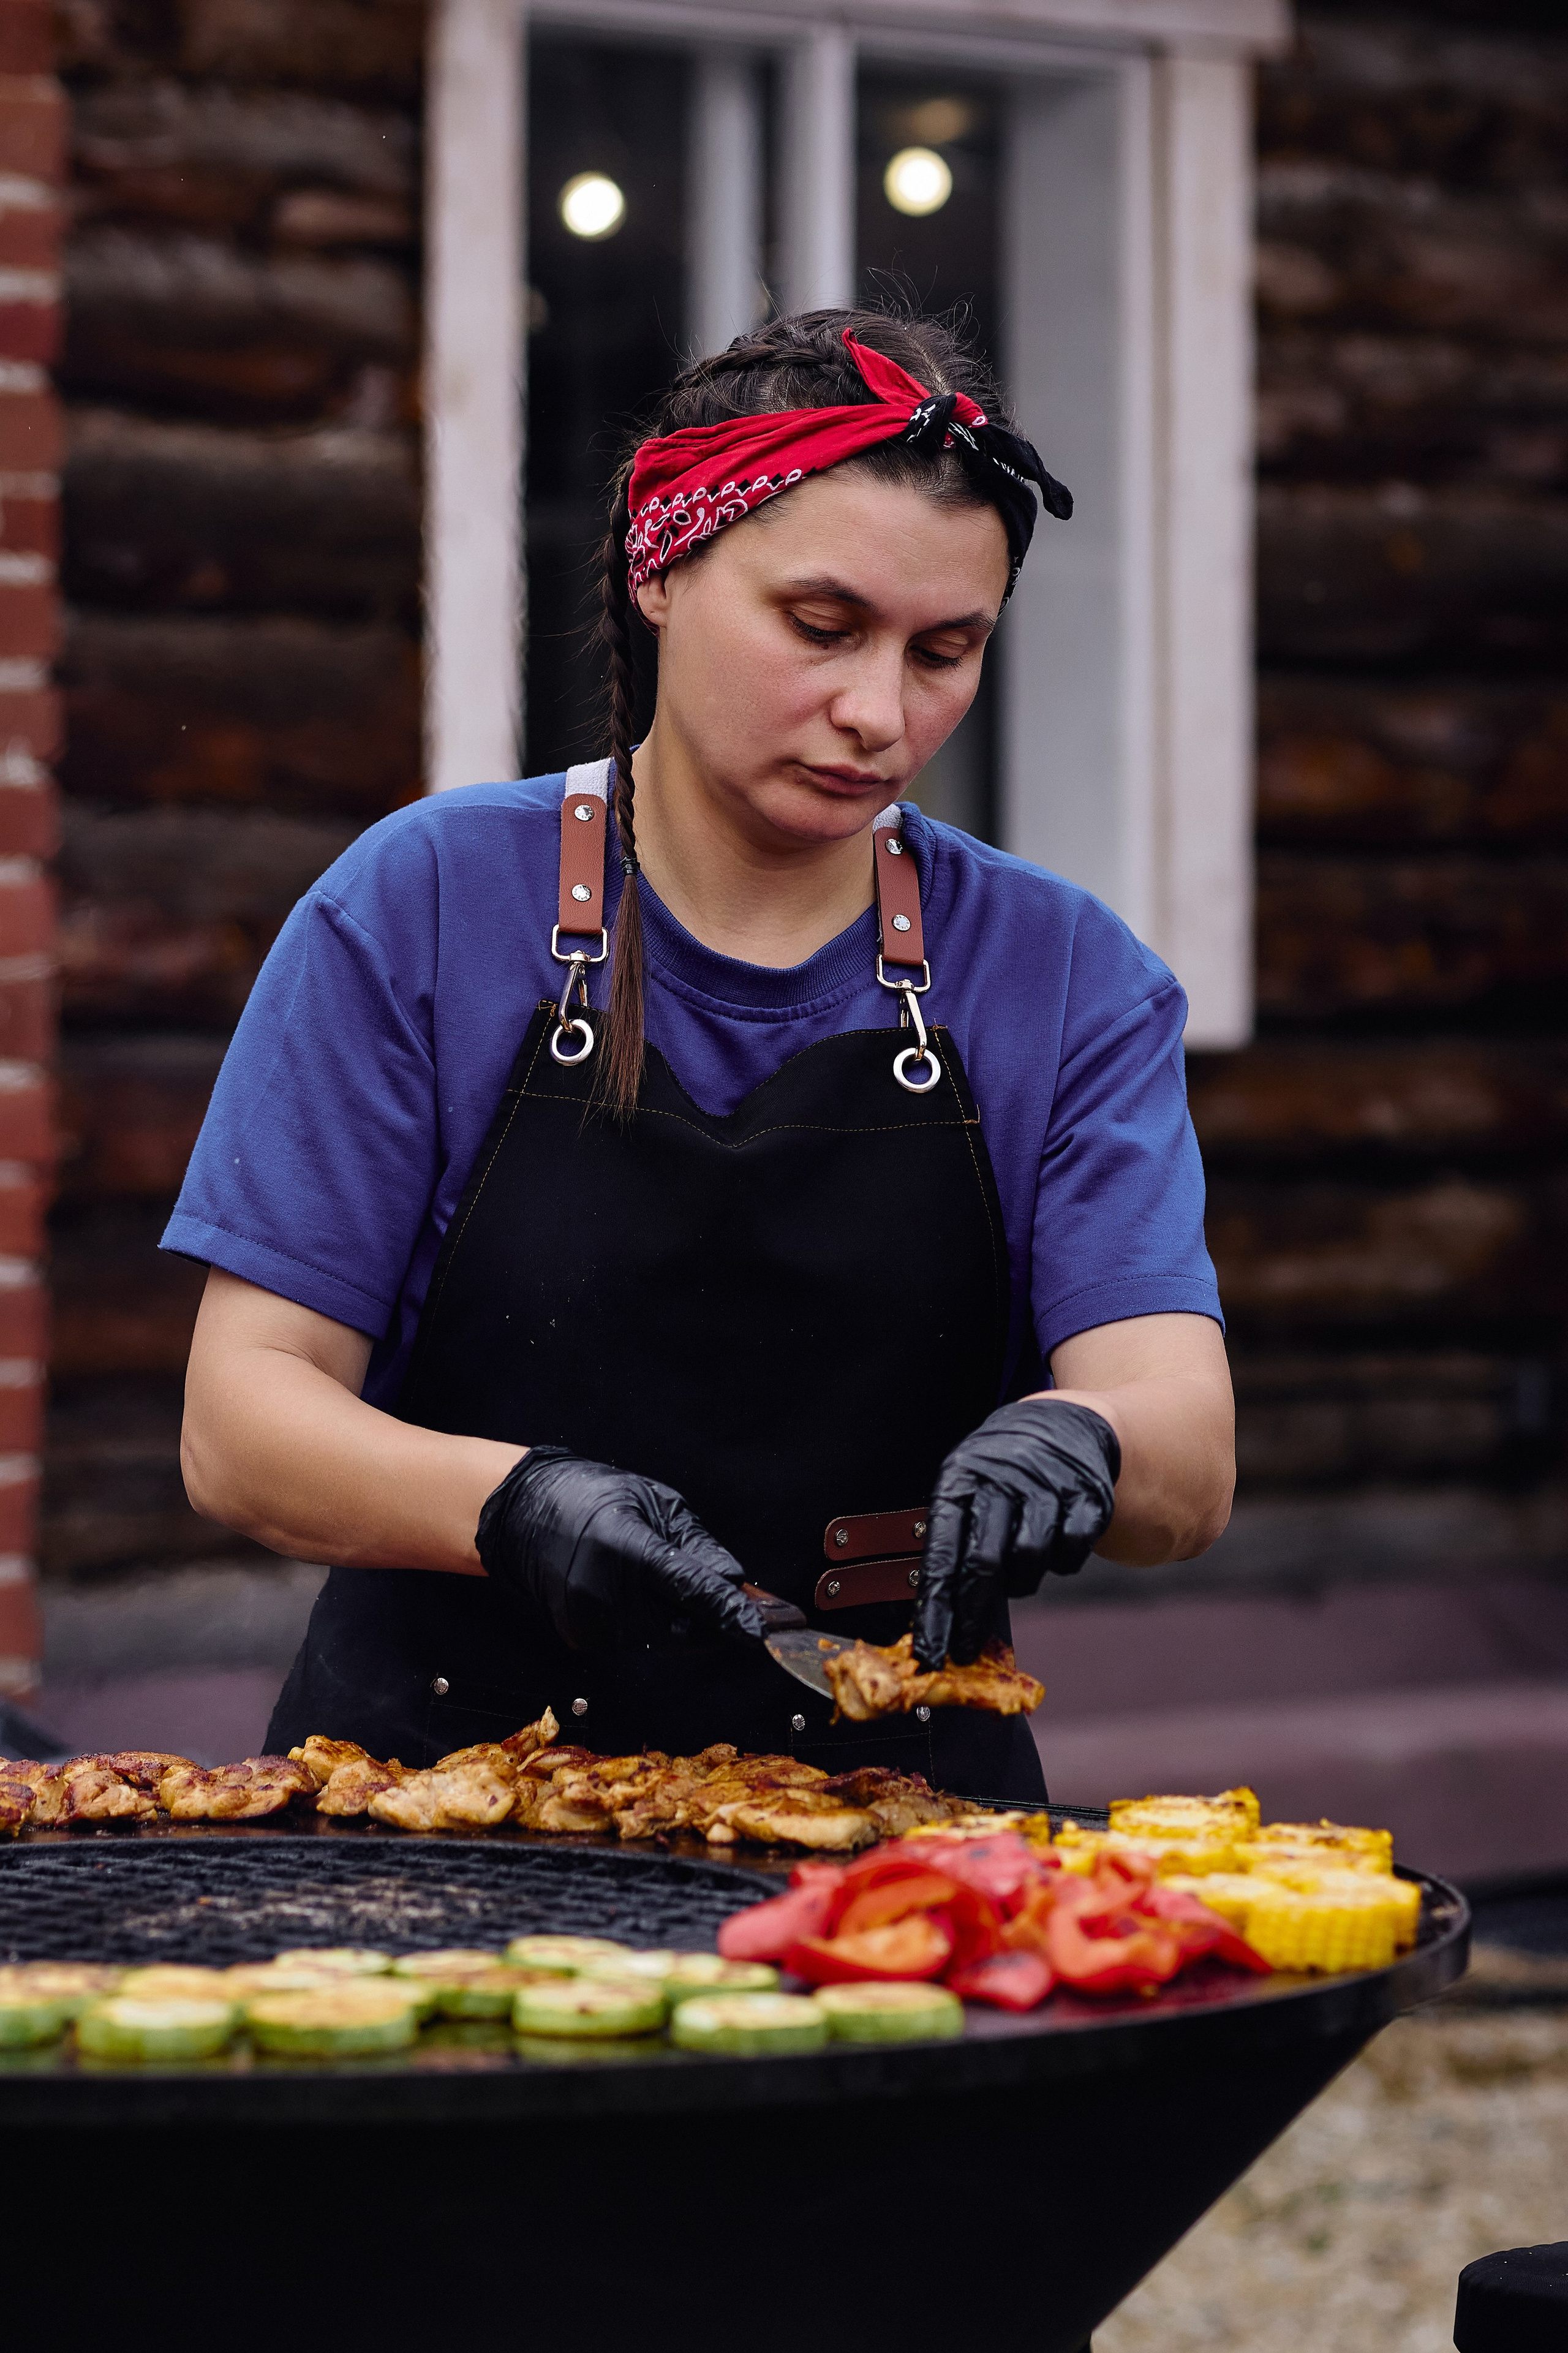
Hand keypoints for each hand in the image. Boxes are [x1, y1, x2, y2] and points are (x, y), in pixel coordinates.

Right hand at [476, 1449, 763, 1655]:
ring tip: (649, 1576)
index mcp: (625, 1547)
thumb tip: (736, 1582)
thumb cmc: (592, 1498)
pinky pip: (635, 1640)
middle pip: (681, 1628)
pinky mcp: (581, 1637)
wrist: (527, 1513)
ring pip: (661, 1638)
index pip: (689, 1589)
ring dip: (674, 1617)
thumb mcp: (656, 1503)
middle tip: (719, 1597)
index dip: (729, 1612)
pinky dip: (646, 1621)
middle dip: (708, 1618)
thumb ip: (699, 1547)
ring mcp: (589, 1619)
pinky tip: (627, 1590)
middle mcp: (603, 1590)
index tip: (759, 1630)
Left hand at [913, 1401, 1119, 1668]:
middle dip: (973, 1613)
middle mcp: (1002, 1479)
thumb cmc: (1003, 1470)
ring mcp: (1049, 1485)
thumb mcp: (968, 1487)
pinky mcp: (1088, 1496)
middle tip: (966, 1645)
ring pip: (1030, 1559)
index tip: (929, 1649)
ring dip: (1021, 1582)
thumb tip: (941, 1612)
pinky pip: (1072, 1551)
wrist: (1063, 1425)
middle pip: (985, 1561)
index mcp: (961, 1478)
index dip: (936, 1607)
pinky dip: (1062, 1562)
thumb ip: (955, 1539)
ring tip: (1017, 1574)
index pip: (941, 1551)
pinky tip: (1054, 1548)